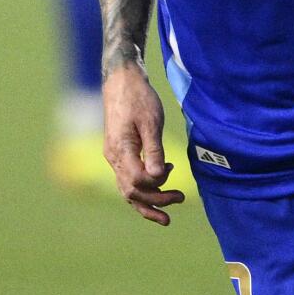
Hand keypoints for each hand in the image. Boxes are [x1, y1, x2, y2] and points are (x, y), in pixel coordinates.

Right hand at [103, 62, 184, 226]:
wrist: (121, 79)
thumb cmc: (138, 97)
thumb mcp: (151, 122)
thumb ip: (154, 151)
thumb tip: (158, 177)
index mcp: (120, 149)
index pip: (138, 181)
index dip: (157, 185)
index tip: (172, 171)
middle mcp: (113, 157)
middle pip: (131, 192)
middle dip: (155, 201)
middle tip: (180, 199)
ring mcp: (113, 156)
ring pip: (126, 190)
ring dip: (147, 203)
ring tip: (166, 215)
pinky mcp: (117, 152)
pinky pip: (126, 180)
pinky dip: (141, 190)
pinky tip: (157, 189)